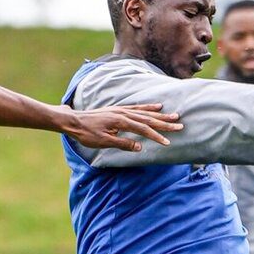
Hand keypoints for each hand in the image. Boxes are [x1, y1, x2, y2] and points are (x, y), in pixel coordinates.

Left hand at [64, 103, 181, 150]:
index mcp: (121, 121)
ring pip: (145, 112)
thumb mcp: (103, 142)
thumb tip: (139, 147)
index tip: (167, 142)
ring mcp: (122, 110)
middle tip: (180, 125)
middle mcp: (124, 113)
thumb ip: (122, 144)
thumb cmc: (87, 134)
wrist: (74, 121)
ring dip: (160, 114)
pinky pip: (137, 107)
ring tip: (174, 115)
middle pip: (148, 119)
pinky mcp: (119, 109)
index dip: (156, 136)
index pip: (143, 129)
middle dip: (165, 123)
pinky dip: (148, 107)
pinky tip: (156, 106)